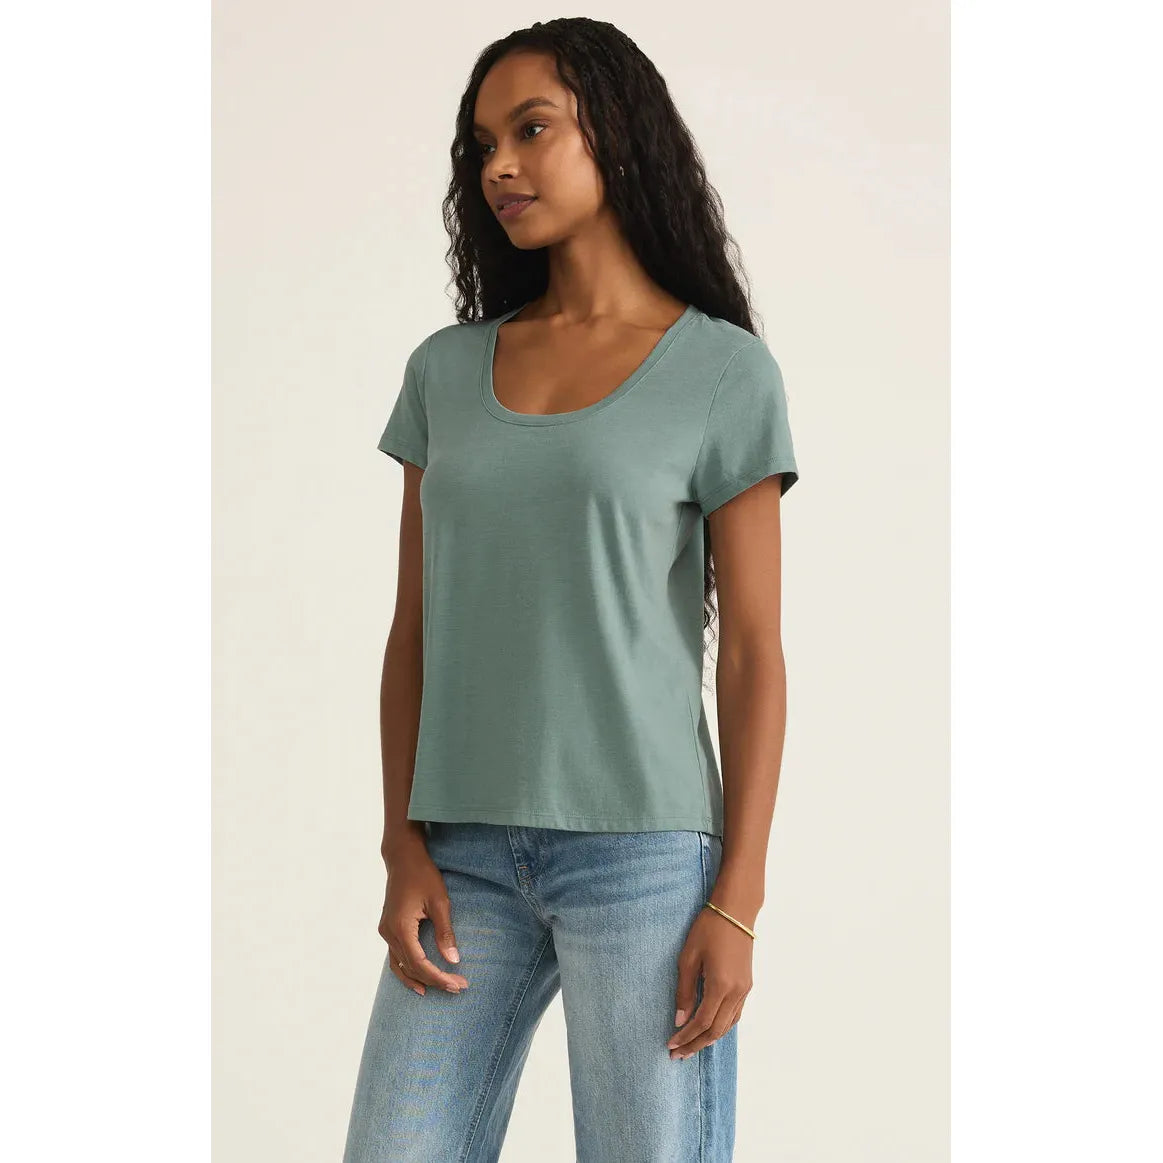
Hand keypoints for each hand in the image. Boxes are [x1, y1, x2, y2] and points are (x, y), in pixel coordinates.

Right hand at [379, 842, 469, 995]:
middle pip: (411, 968)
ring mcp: (385, 931)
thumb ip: (445, 932)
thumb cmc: (423, 875)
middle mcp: (389, 933)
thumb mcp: (440, 901)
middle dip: (435, 980)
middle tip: (458, 987)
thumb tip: (453, 960)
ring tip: (440, 990)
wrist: (403, 858)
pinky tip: (417, 981)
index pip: (420, 963)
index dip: (439, 977)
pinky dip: (405, 971)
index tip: (458, 983)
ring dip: (419, 979)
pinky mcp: (387, 928)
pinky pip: (395, 957)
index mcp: (401, 927)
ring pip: (400, 966)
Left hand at [667, 905, 752, 1059]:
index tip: (670, 1045)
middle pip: (716, 1030)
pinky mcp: (747, 985)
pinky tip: (710, 1029)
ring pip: (727, 1025)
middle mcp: (736, 992)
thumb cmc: (708, 929)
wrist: (736, 911)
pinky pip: (735, 1014)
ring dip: (708, 1039)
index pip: (701, 1022)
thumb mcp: (689, 957)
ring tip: (691, 1047)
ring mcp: (745, 990)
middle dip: (696, 1045)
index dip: (685, 1037)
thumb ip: (685, 991)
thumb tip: (680, 1019)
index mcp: (721, 986)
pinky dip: (721, 1026)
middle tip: (677, 1055)